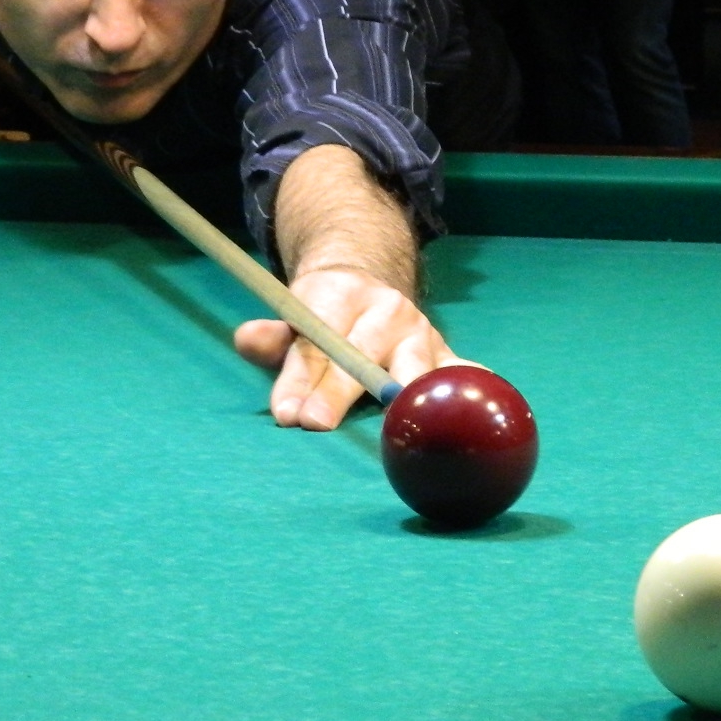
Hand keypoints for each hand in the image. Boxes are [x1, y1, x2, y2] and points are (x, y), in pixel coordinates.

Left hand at [232, 266, 460, 429]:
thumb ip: (274, 338)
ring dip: (406, 402)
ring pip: (416, 369)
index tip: (286, 414)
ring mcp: (424, 334)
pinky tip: (474, 418)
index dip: (301, 376)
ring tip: (399, 433)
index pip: (319, 338)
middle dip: (337, 392)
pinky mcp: (449, 356)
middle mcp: (389, 311)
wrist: (371, 288)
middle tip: (314, 424)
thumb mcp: (296, 318)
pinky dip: (471, 393)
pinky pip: (464, 375)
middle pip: (361, 356)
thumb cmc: (326, 318)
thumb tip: (245, 339)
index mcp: (345, 295)